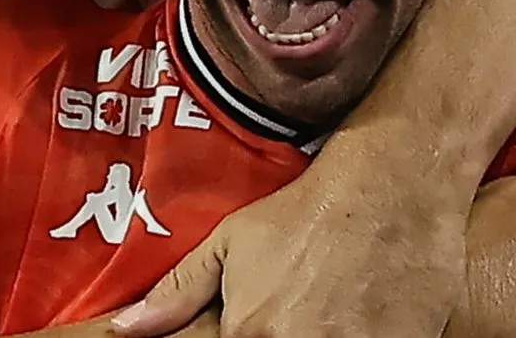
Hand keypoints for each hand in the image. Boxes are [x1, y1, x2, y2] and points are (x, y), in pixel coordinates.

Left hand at [110, 149, 468, 337]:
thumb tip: (125, 328)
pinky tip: (351, 321)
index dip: (226, 337)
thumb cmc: (307, 214)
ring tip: (322, 314)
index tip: (248, 323)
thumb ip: (178, 291)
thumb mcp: (231, 242)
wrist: (391, 192)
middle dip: (274, 336)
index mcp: (248, 333)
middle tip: (291, 315)